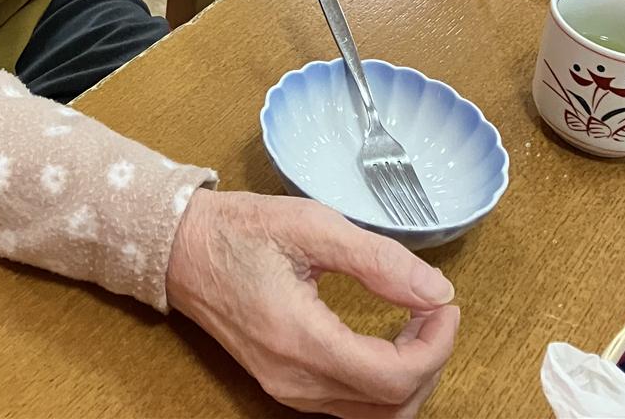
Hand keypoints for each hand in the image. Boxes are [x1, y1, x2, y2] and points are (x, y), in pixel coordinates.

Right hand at [166, 189, 458, 415]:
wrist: (180, 247)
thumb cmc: (240, 229)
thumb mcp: (311, 225)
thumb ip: (377, 259)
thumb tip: (436, 291)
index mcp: (301, 340)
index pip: (394, 377)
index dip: (435, 346)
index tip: (444, 304)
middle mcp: (295, 381)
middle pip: (392, 407)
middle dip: (429, 361)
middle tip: (434, 309)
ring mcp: (288, 390)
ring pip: (375, 415)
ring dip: (409, 376)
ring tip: (416, 324)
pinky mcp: (285, 386)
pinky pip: (351, 406)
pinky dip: (383, 383)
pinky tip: (387, 340)